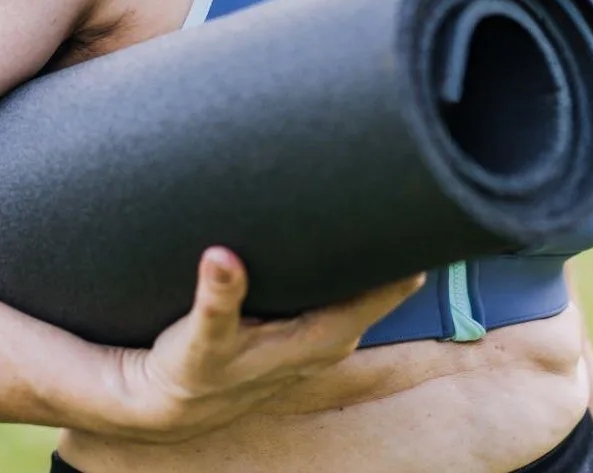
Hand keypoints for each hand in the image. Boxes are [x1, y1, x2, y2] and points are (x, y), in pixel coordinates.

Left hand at [104, 247, 424, 443]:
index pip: (374, 302)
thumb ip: (312, 273)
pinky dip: (220, 290)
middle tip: (410, 245)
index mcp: (322, 339)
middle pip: (347, 321)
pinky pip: (215, 320)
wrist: (159, 402)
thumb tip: (339, 190)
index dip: (403, 273)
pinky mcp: (204, 354)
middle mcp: (296, 354)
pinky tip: (220, 257)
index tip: (433, 226)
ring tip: (315, 238)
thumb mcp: (280, 315)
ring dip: (304, 291)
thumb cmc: (229, 339)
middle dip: (382, 290)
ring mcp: (251, 359)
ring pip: (294, 331)